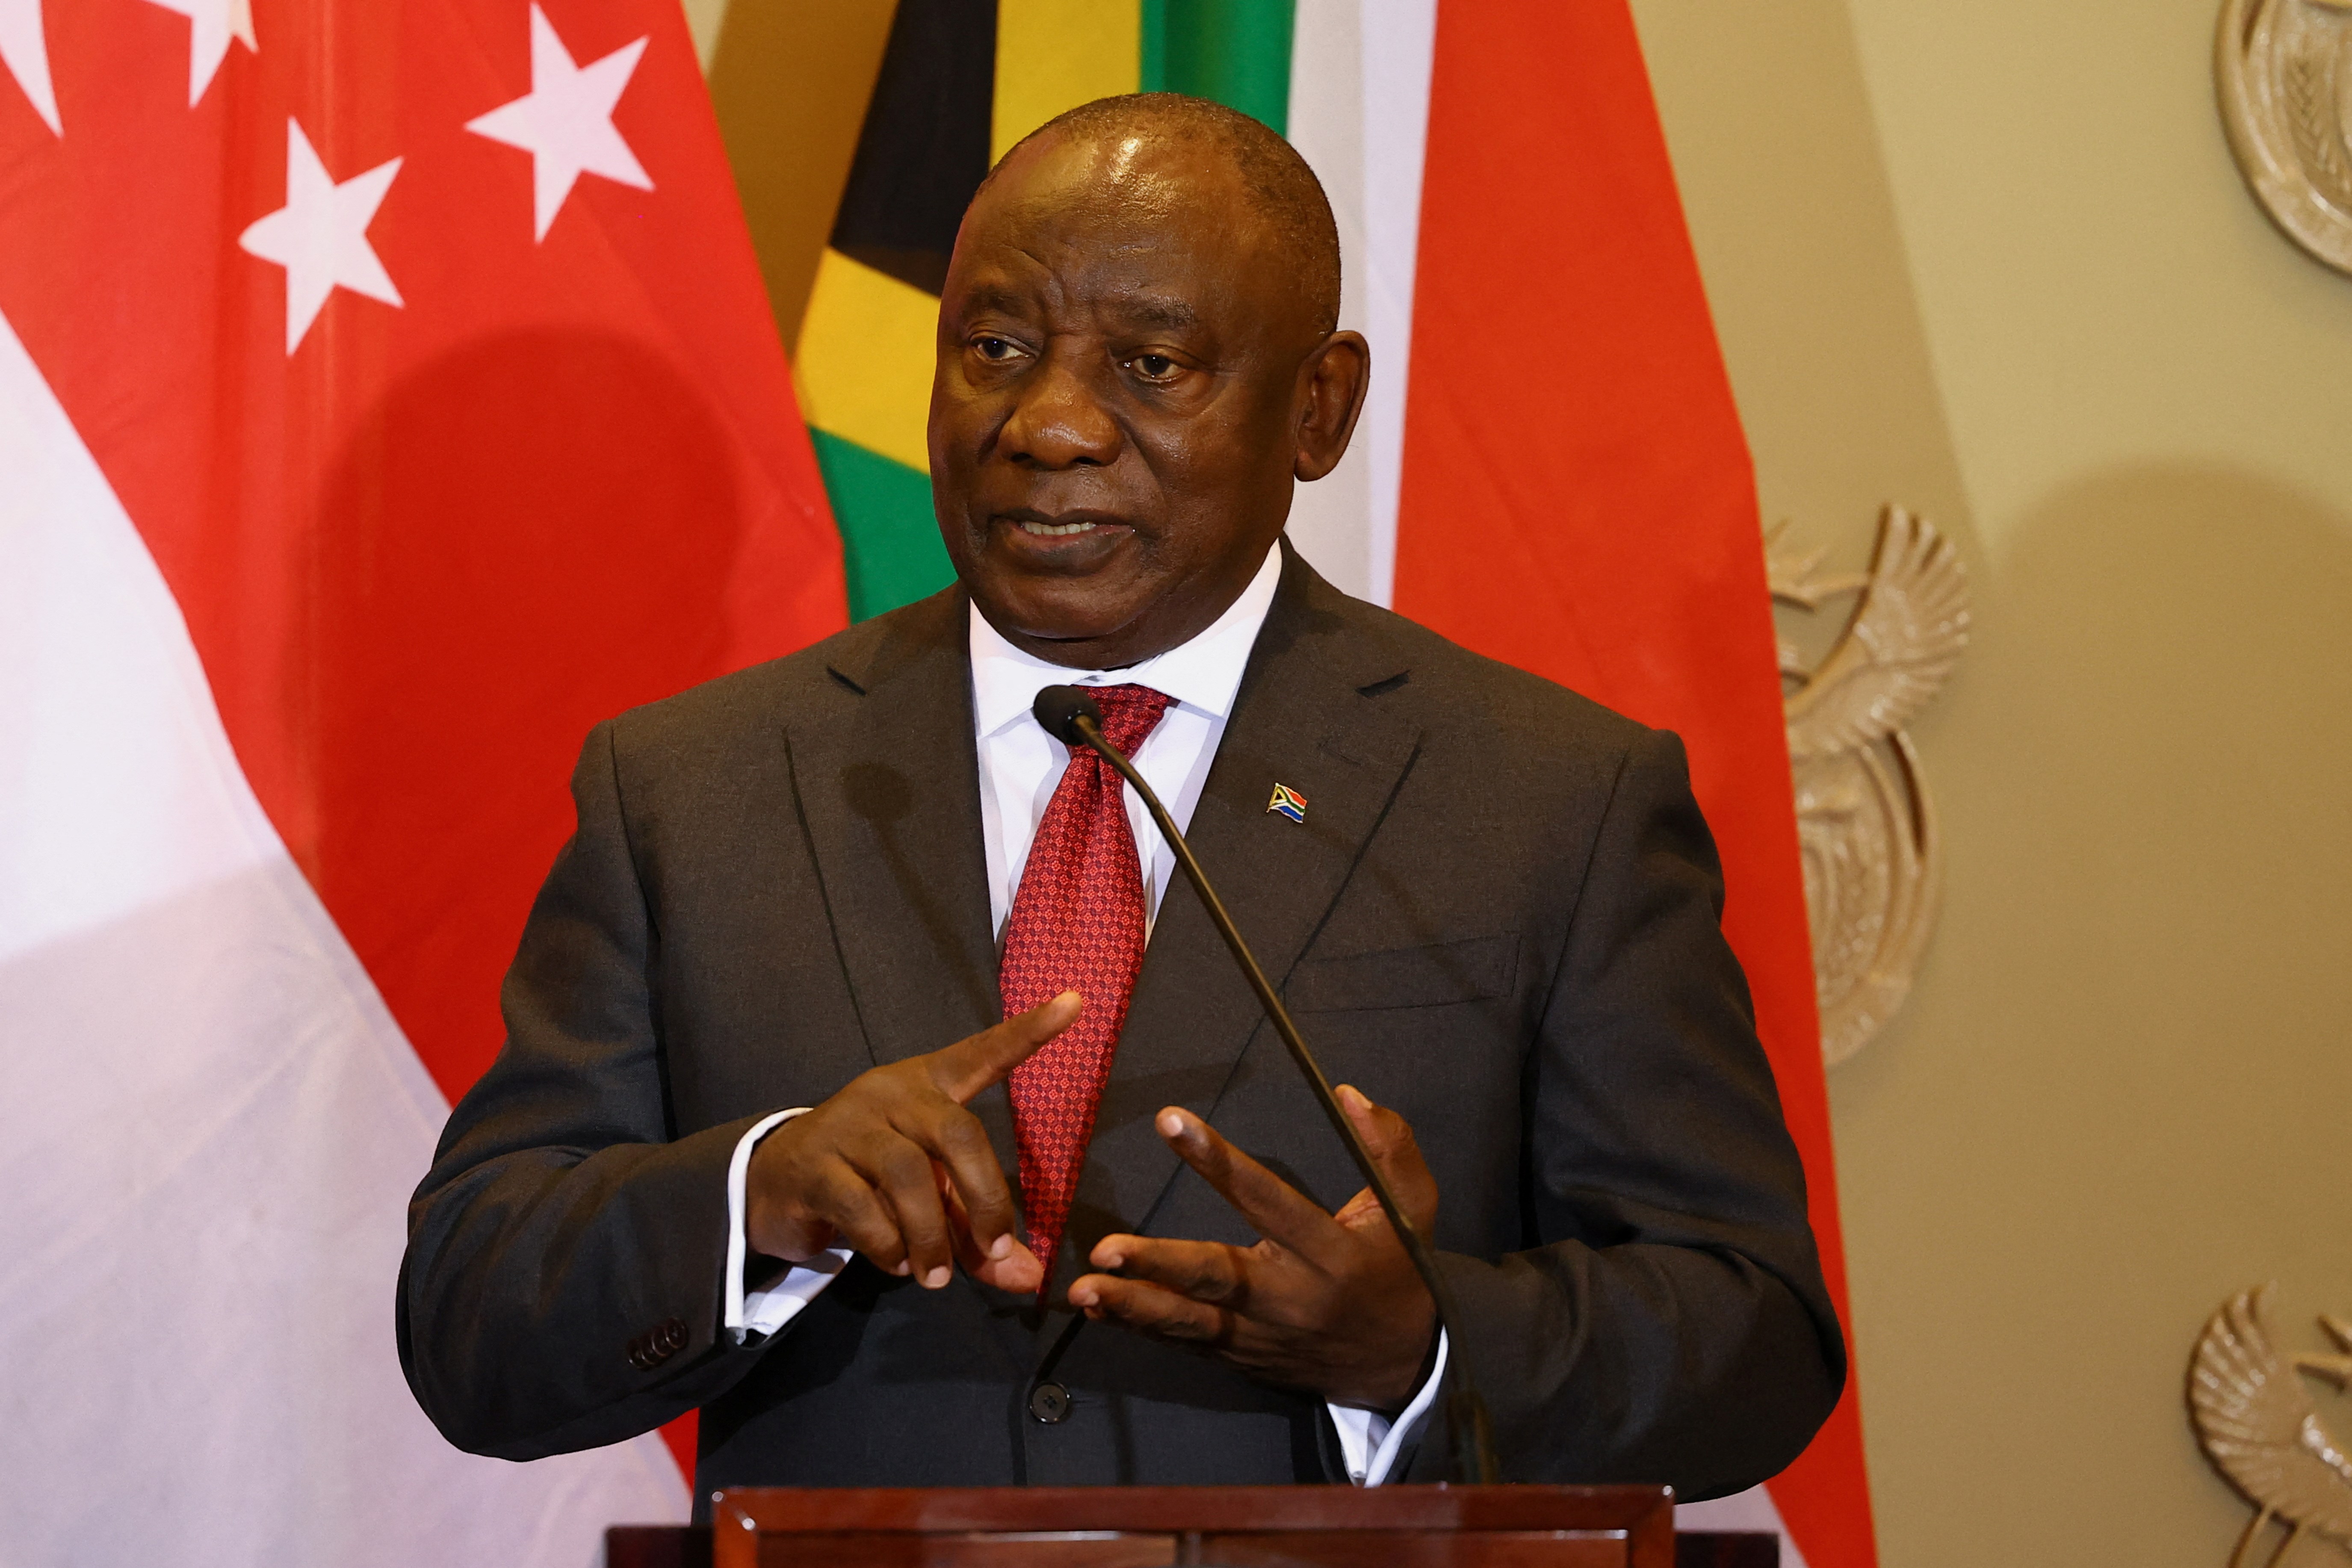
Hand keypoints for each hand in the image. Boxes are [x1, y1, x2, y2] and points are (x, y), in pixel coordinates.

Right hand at [745, 992, 1079, 1294]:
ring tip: (935, 1274)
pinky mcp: (815, 1164)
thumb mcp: (931, 1203)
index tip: (1075, 1003)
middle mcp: (891, 1094)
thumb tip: (1029, 1278)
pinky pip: (862, 1207)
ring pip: (908, 1175)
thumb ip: (978, 1236)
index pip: (983, 1052)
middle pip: (956, 1132)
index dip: (1027, 1032)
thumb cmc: (869, 1181)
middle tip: (996, 1248)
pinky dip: (888, 1244)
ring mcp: (849, 1125)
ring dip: (931, 1234)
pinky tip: (894, 1261)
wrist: (774, 1184)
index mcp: (928, 1086)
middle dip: (985, 1196)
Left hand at [1066, 1085, 1439, 1410]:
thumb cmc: (1401, 1270)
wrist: (1402, 1365)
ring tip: (1083, 1292)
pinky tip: (1100, 1310)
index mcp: (1329, 1251)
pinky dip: (1143, 1327)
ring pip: (1190, 1322)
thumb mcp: (1415, 1206)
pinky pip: (1186, 1342)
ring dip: (1135, 1307)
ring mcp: (1261, 1334)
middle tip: (1105, 1249)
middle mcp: (1290, 1296)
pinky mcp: (1242, 1357)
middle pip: (1216, 1278)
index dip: (1218, 1162)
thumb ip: (1389, 1147)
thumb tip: (1347, 1093)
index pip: (1267, 1198)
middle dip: (1159, 1263)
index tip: (1172, 1122)